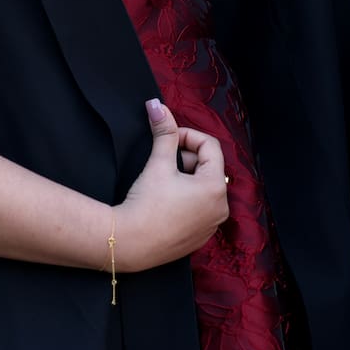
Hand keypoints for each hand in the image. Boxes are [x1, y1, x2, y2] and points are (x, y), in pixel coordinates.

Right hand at [113, 98, 227, 271]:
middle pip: (208, 167)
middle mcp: (221, 206)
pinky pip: (200, 209)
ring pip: (204, 188)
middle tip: (163, 161)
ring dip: (187, 178)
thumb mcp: (158, 163)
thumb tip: (157, 104)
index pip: (210, 146)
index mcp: (216, 186)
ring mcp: (212, 225)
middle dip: (187, 158)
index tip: (168, 138)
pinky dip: (187, 199)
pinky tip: (166, 201)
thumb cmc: (145, 203)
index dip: (188, 136)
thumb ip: (164, 132)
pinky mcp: (201, 237)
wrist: (128, 244)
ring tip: (163, 181)